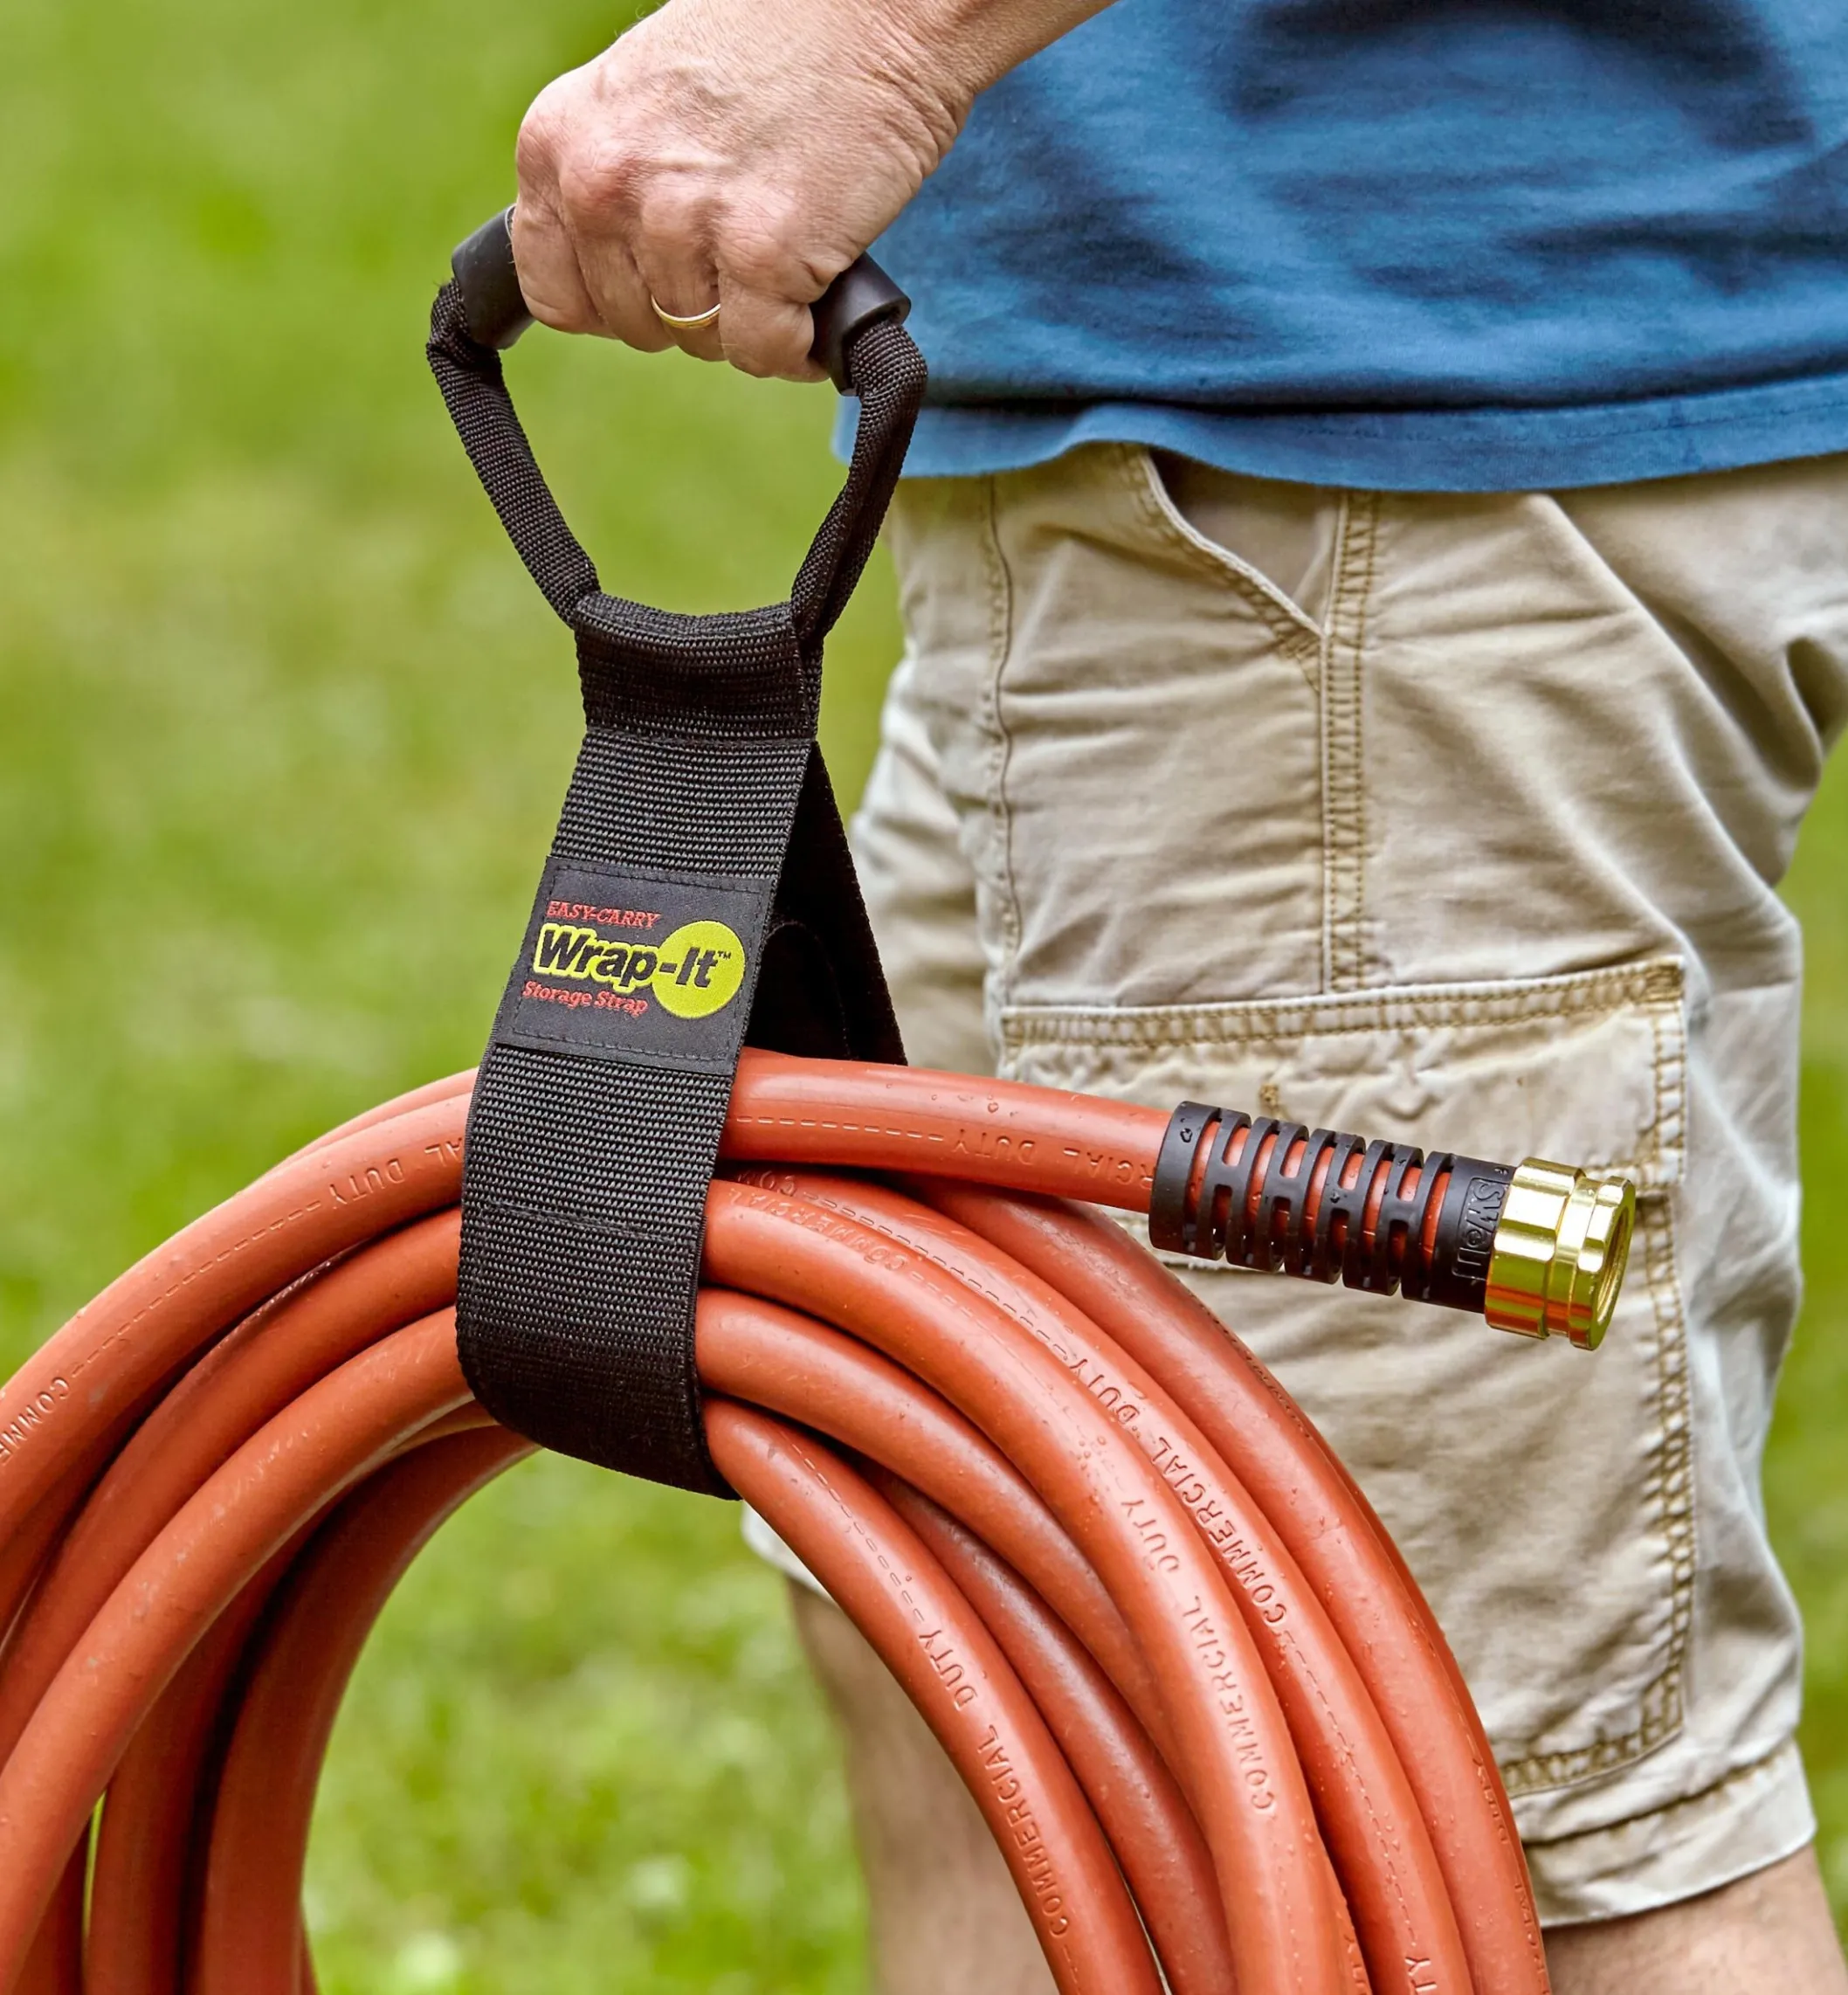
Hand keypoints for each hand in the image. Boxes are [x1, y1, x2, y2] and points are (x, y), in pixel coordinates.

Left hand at [511, 0, 1109, 378]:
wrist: (875, 8)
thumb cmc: (776, 45)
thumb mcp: (650, 99)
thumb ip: (617, 179)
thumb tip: (617, 280)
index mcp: (559, 141)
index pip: (555, 290)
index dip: (617, 302)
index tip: (664, 285)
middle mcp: (602, 183)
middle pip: (634, 325)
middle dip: (693, 308)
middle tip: (745, 253)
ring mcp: (680, 221)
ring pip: (702, 342)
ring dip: (753, 321)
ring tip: (789, 255)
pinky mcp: (761, 254)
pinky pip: (765, 352)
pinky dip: (799, 344)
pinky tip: (819, 293)